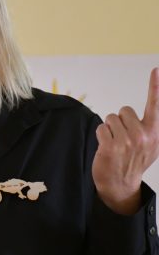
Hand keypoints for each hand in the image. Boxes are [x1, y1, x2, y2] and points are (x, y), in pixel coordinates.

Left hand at [92, 68, 158, 213]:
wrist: (121, 185)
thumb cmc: (133, 162)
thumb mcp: (150, 145)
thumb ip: (149, 128)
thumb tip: (145, 110)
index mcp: (155, 132)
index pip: (155, 105)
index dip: (155, 86)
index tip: (155, 69)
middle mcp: (144, 135)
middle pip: (123, 110)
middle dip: (119, 121)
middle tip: (122, 138)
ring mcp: (128, 141)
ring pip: (111, 119)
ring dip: (109, 129)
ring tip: (115, 144)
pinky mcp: (112, 147)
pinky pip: (101, 129)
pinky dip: (101, 136)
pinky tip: (107, 149)